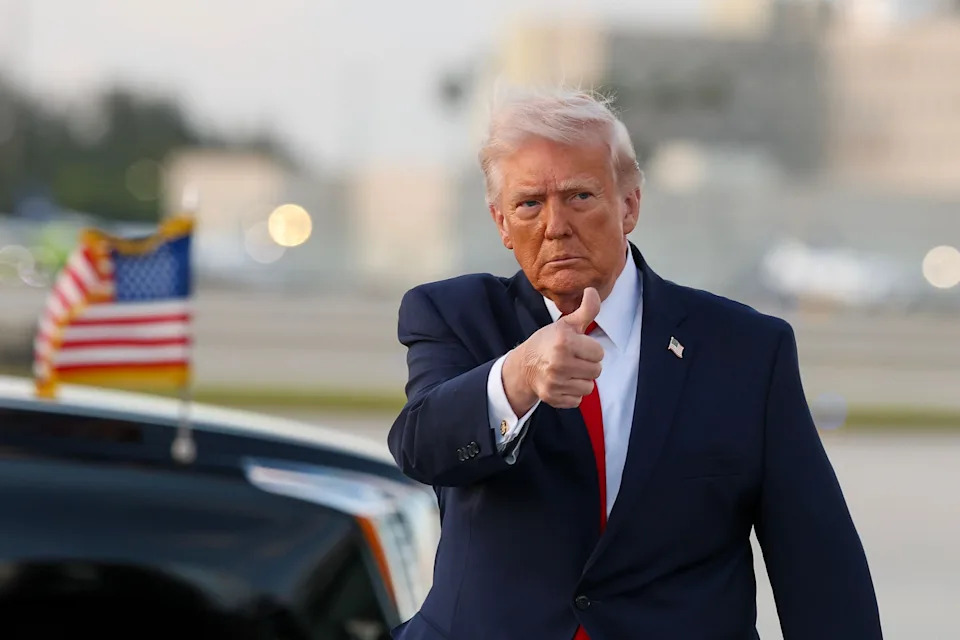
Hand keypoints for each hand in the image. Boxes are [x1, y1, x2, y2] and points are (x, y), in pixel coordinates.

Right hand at [502, 287, 603, 411]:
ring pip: (589, 387)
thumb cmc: (547, 342)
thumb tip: (593, 291)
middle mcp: (559, 363)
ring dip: (581, 380)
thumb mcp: (565, 324)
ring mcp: (555, 382)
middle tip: (574, 359)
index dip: (590, 349)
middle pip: (597, 371)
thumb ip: (585, 310)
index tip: (578, 347)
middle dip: (587, 365)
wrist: (523, 366)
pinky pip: (577, 399)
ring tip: (569, 371)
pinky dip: (572, 392)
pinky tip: (563, 382)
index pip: (599, 353)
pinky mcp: (553, 397)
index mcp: (564, 342)